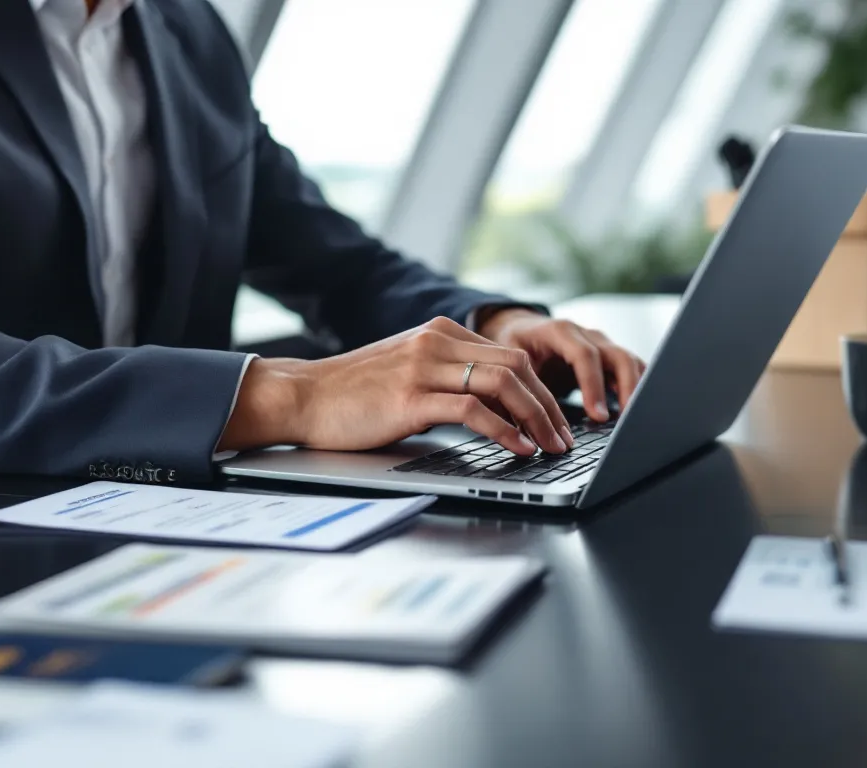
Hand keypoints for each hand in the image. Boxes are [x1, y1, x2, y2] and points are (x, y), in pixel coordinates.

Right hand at [217, 317, 573, 455]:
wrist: (302, 397)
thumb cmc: (351, 395)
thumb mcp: (408, 373)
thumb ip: (447, 378)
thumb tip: (494, 408)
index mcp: (440, 333)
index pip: (510, 355)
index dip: (542, 389)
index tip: (556, 420)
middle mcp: (436, 342)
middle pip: (517, 366)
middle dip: (550, 405)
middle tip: (565, 438)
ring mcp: (424, 366)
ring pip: (503, 383)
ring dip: (536, 418)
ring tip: (551, 446)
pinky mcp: (410, 397)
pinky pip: (473, 410)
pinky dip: (504, 431)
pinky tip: (518, 448)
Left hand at [477, 309, 645, 421]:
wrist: (520, 331)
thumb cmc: (513, 348)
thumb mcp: (510, 364)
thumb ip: (518, 392)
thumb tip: (523, 431)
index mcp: (559, 331)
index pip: (584, 354)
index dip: (593, 385)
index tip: (598, 415)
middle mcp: (585, 335)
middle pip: (618, 356)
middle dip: (626, 388)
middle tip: (625, 419)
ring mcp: (600, 345)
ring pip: (630, 361)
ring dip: (637, 389)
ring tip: (636, 418)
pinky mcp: (607, 358)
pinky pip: (631, 369)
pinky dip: (637, 388)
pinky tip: (637, 410)